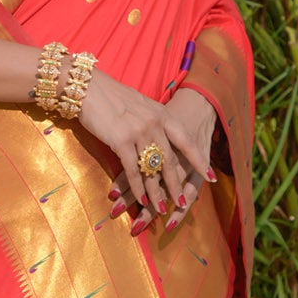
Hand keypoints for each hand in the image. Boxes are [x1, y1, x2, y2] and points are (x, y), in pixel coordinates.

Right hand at [79, 76, 216, 234]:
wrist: (88, 87)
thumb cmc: (111, 97)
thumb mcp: (141, 105)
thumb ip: (153, 121)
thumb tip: (161, 137)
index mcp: (162, 114)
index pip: (186, 142)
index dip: (198, 161)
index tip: (210, 176)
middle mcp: (155, 124)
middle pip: (171, 161)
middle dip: (176, 185)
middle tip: (181, 202)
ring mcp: (139, 132)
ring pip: (153, 170)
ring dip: (157, 193)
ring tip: (162, 210)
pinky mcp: (121, 141)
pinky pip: (133, 171)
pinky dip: (138, 189)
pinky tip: (141, 201)